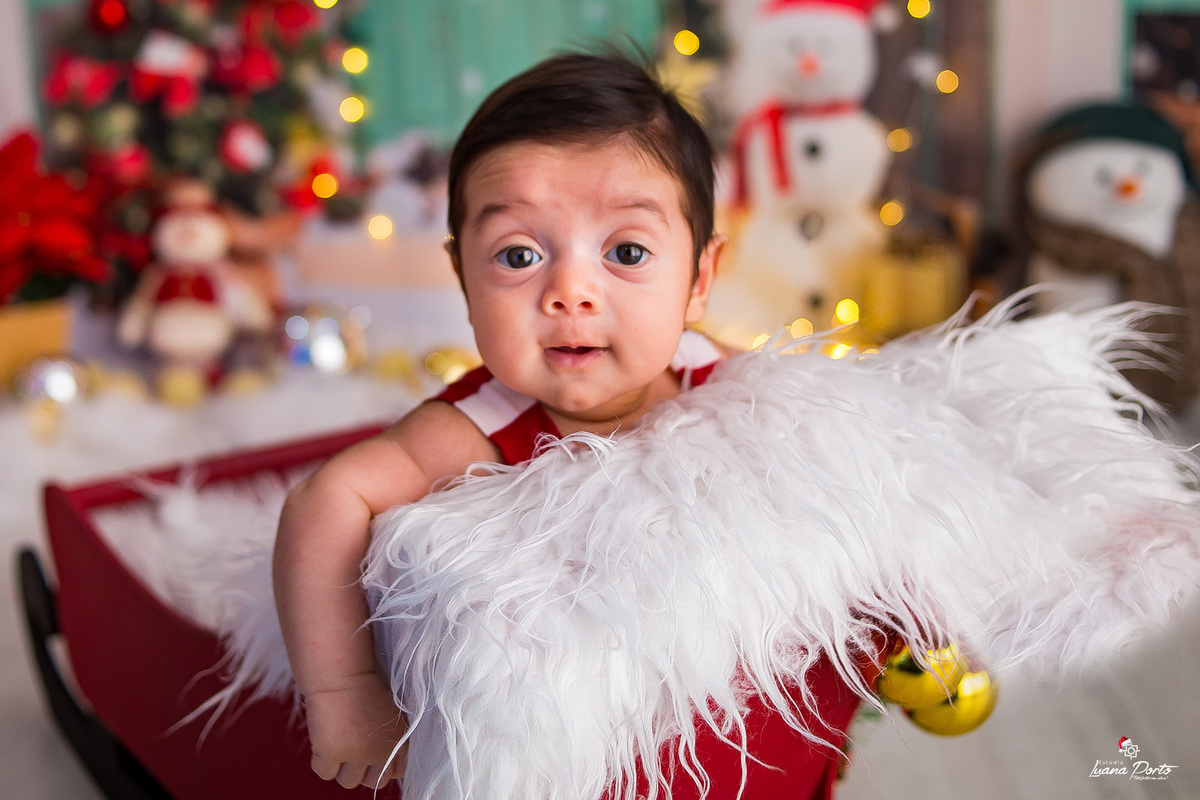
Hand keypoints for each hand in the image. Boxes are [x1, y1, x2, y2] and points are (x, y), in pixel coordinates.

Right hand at [304, 673, 407, 788]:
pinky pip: (325, 773)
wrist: (342, 675)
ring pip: (348, 781)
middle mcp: (380, 752)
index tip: (373, 756)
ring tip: (338, 742)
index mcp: (400, 740)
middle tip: (353, 749)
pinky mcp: (330, 754)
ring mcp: (355, 755)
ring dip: (342, 767)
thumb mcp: (391, 712)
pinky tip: (325, 741)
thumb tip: (394, 770)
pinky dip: (322, 761)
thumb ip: (394, 739)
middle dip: (364, 770)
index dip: (384, 765)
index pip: (398, 772)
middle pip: (373, 782)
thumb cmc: (364, 687)